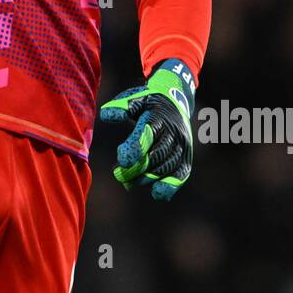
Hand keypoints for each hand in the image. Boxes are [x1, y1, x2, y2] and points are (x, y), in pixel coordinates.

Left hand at [99, 58, 195, 200]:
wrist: (175, 101)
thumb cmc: (148, 103)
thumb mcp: (135, 98)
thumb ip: (121, 107)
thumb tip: (106, 116)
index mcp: (158, 116)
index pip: (147, 134)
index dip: (135, 148)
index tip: (122, 160)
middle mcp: (173, 132)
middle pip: (155, 155)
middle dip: (136, 168)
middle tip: (118, 175)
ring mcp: (181, 145)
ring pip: (165, 167)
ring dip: (146, 178)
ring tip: (128, 183)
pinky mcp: (186, 156)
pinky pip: (181, 174)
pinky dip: (170, 185)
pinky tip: (157, 193)